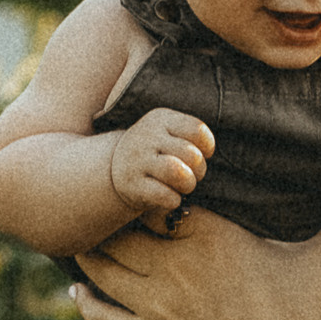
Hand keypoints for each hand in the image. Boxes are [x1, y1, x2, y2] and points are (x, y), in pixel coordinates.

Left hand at [72, 203, 320, 319]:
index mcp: (209, 236)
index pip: (157, 196)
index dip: (146, 186)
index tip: (149, 181)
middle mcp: (173, 264)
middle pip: (117, 227)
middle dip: (110, 215)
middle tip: (108, 207)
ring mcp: (154, 304)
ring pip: (99, 266)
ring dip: (91, 252)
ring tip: (89, 239)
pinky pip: (100, 314)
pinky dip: (86, 301)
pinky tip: (81, 290)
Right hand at [107, 106, 214, 223]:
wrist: (113, 166)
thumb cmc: (155, 151)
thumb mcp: (169, 133)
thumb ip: (191, 137)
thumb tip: (206, 154)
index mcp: (161, 119)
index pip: (198, 130)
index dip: (207, 147)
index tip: (199, 154)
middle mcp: (147, 136)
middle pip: (192, 155)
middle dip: (199, 170)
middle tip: (191, 174)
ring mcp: (137, 161)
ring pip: (179, 173)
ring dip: (188, 185)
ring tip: (182, 186)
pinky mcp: (132, 185)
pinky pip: (166, 196)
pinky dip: (174, 200)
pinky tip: (169, 197)